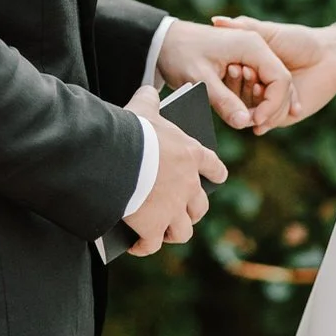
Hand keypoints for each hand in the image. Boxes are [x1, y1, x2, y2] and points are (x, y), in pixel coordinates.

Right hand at [120, 85, 227, 257]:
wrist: (118, 156)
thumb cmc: (132, 129)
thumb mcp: (144, 108)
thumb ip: (150, 99)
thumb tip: (150, 89)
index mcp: (190, 155)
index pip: (213, 166)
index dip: (216, 174)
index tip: (218, 178)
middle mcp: (188, 185)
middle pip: (200, 207)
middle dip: (191, 212)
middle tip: (182, 214)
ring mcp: (173, 209)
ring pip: (183, 231)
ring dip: (173, 233)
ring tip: (162, 234)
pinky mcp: (154, 228)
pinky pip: (153, 244)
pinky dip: (145, 246)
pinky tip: (136, 245)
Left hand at [155, 18, 295, 135]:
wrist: (165, 41)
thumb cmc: (181, 54)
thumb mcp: (201, 79)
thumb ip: (224, 101)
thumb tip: (245, 123)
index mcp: (252, 45)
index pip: (281, 79)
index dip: (273, 105)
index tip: (255, 122)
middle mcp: (257, 47)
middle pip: (281, 82)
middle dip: (271, 107)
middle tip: (253, 126)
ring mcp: (251, 54)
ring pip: (272, 84)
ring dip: (264, 104)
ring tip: (247, 120)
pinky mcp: (244, 62)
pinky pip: (259, 84)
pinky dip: (257, 100)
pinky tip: (247, 114)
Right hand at [210, 16, 335, 127]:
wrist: (329, 57)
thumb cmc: (299, 40)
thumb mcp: (268, 33)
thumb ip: (244, 27)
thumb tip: (216, 20)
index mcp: (249, 68)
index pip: (230, 77)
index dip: (231, 74)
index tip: (234, 66)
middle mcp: (254, 87)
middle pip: (236, 96)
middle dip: (238, 90)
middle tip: (244, 75)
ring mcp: (266, 103)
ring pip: (249, 112)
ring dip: (250, 105)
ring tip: (259, 88)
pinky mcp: (279, 117)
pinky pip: (266, 124)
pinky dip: (262, 122)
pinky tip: (260, 117)